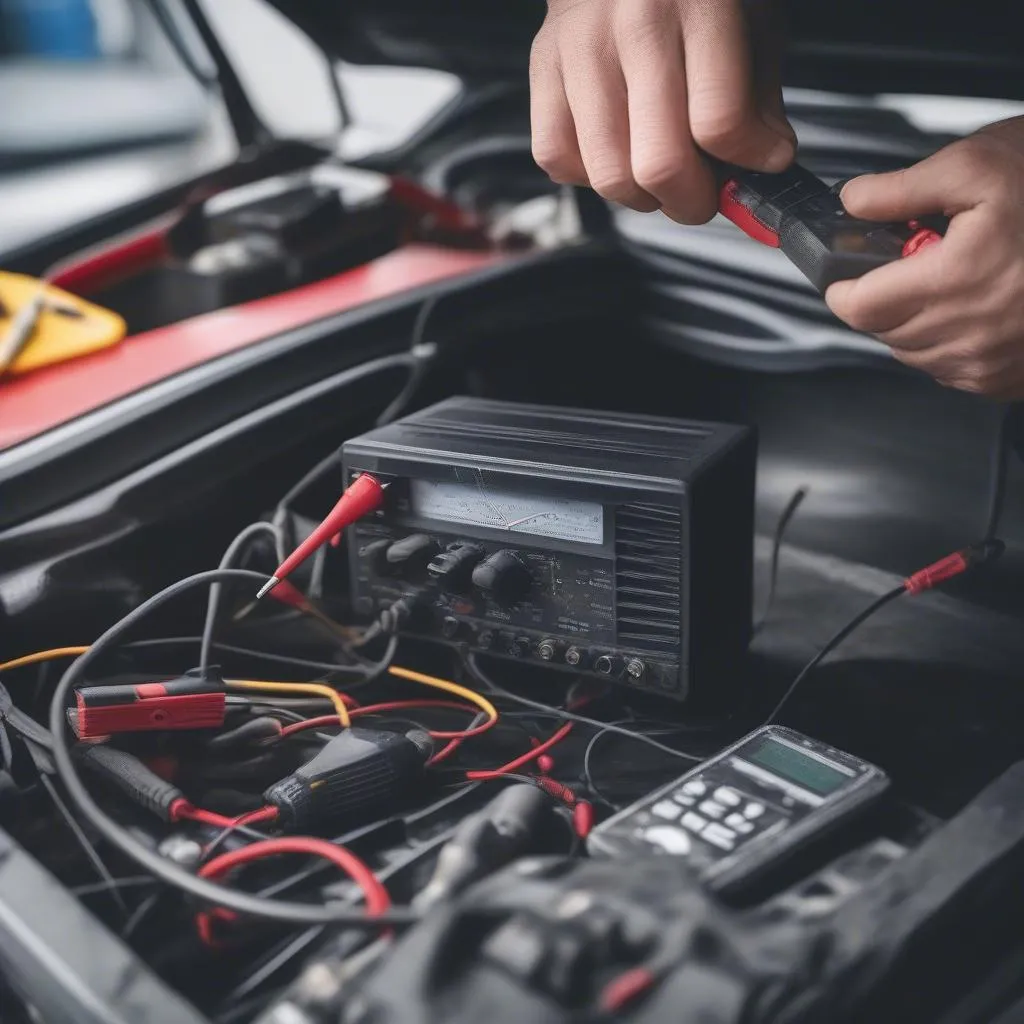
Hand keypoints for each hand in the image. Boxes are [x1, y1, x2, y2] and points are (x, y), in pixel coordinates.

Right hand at [529, 0, 795, 223]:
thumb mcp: (752, 24)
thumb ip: (760, 100)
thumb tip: (761, 165)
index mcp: (699, 3)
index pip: (719, 122)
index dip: (746, 163)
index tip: (758, 164)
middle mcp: (632, 24)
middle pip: (659, 163)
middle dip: (691, 200)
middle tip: (704, 194)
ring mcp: (580, 49)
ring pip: (609, 175)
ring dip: (643, 198)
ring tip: (660, 179)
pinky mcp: (542, 68)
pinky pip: (558, 158)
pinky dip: (589, 175)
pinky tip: (615, 152)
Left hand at [826, 117, 1023, 399]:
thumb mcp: (979, 165)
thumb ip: (901, 188)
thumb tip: (852, 202)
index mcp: (956, 279)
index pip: (858, 307)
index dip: (843, 286)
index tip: (847, 271)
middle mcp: (972, 332)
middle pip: (882, 331)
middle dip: (884, 297)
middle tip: (916, 260)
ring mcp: (991, 362)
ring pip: (913, 353)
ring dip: (915, 320)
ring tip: (954, 277)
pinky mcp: (1007, 379)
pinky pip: (950, 369)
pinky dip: (949, 341)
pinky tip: (977, 304)